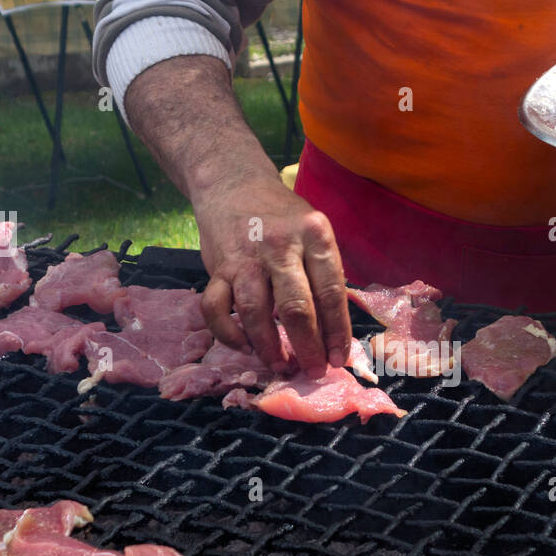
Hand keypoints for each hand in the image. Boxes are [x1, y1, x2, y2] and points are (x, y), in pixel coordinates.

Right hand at [195, 174, 351, 377]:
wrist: (233, 185)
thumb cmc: (283, 217)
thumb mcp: (314, 233)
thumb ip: (324, 274)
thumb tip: (334, 333)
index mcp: (315, 236)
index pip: (331, 292)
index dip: (337, 331)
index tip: (339, 359)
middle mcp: (281, 245)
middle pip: (296, 307)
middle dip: (307, 347)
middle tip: (313, 371)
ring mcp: (246, 257)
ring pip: (256, 312)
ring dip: (268, 347)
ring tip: (279, 365)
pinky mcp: (217, 267)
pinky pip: (217, 309)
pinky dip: (229, 333)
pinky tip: (243, 346)